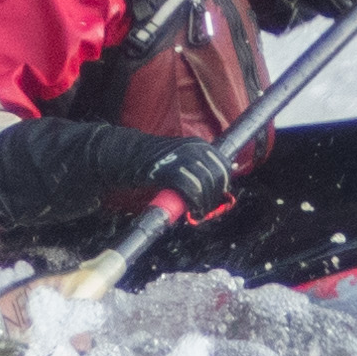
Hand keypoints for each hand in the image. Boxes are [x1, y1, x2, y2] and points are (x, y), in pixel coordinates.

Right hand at [115, 132, 239, 219]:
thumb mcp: (182, 155)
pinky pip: (191, 190)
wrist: (128, 155)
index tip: (219, 194)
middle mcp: (194, 148)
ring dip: (205, 202)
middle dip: (215, 195)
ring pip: (205, 184)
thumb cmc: (156, 159)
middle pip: (217, 175)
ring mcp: (182, 158)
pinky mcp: (171, 171)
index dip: (224, 182)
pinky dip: (195, 203)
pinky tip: (192, 211)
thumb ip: (200, 163)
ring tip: (200, 211)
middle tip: (207, 207)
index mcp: (199, 144)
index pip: (223, 164)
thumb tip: (228, 171)